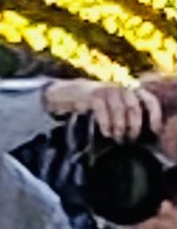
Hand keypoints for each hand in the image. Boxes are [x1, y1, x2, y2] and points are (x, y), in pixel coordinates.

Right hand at [44, 75, 163, 139]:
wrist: (73, 95)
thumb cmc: (97, 108)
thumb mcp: (115, 109)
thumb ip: (128, 116)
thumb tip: (140, 136)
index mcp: (130, 92)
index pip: (148, 100)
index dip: (154, 115)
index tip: (154, 131)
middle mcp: (121, 88)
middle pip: (134, 107)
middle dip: (134, 126)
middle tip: (130, 140)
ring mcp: (107, 90)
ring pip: (119, 108)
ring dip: (120, 126)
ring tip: (117, 139)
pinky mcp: (93, 95)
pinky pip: (102, 109)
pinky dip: (105, 123)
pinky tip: (106, 133)